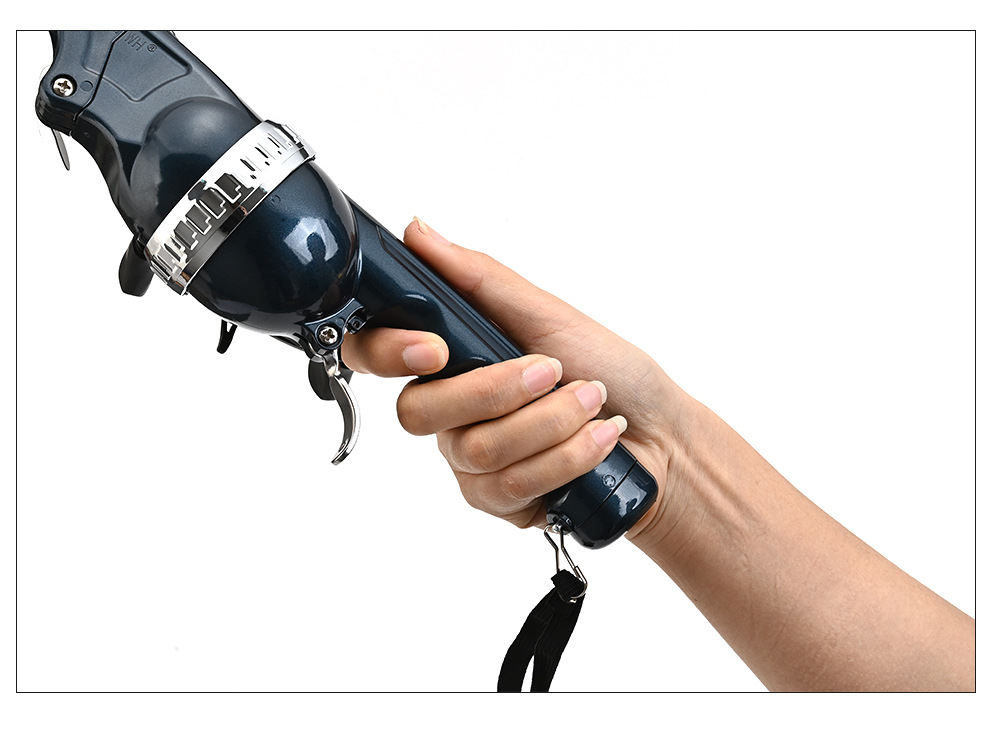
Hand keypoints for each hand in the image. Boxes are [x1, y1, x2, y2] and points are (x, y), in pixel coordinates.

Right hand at [341, 219, 684, 532]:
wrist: (662, 435)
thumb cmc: (612, 370)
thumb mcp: (547, 313)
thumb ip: (478, 278)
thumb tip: (419, 232)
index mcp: (453, 357)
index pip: (377, 354)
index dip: (389, 351)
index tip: (436, 347)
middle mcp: (451, 412)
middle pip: (420, 413)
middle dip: (498, 390)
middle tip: (554, 369)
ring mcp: (470, 462)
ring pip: (475, 451)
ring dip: (550, 422)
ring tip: (592, 403)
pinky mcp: (498, 501)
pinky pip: (510, 486)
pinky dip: (566, 457)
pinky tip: (597, 441)